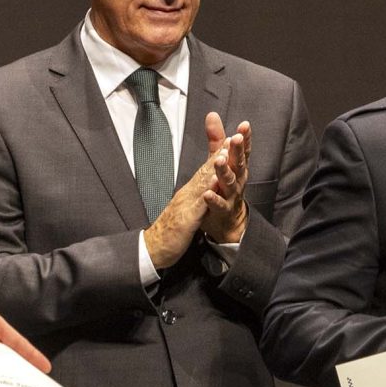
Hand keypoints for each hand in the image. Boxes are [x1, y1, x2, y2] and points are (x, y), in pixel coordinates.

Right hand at [144, 144, 227, 269]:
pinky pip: (198, 205)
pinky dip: (206, 192)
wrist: (152, 250)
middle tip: (232, 137)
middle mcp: (186, 195)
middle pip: (204, 171)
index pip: (204, 171)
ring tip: (225, 153)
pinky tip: (213, 182)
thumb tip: (202, 187)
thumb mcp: (185, 210)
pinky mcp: (185, 220)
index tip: (230, 140)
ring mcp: (185, 206)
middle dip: (219, 154)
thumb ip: (193, 198)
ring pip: (201, 183)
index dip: (218, 156)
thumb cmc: (168, 232)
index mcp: (188, 193)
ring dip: (213, 167)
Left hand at [198, 113, 250, 242]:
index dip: (244, 138)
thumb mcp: (222, 161)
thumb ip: (216, 140)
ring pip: (229, 182)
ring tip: (218, 161)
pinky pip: (219, 204)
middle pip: (238, 163)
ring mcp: (232, 195)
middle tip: (235, 138)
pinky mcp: (223, 210)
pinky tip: (207, 193)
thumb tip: (212, 114)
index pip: (242, 150)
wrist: (228, 220)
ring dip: (224, 171)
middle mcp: (238, 179)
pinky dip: (213, 198)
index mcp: (238, 167)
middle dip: (237, 151)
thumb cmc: (225, 187)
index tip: (244, 125)